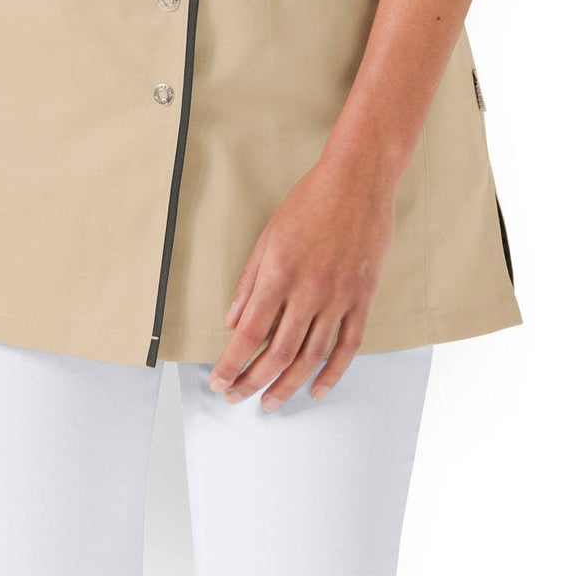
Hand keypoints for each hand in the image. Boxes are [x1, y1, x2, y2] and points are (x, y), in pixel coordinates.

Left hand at [208, 156, 397, 409]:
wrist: (358, 179)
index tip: (218, 380)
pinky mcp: (363, 297)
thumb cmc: (311, 200)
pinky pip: (348, 345)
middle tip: (236, 397)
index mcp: (279, 273)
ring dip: (288, 385)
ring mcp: (339, 297)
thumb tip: (233, 321)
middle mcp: (309, 291)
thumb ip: (250, 281)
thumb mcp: (269, 234)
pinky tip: (317, 389)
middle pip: (278, 353)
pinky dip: (333, 373)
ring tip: (270, 402)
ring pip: (311, 356)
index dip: (231, 363)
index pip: (249, 333)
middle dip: (252, 381)